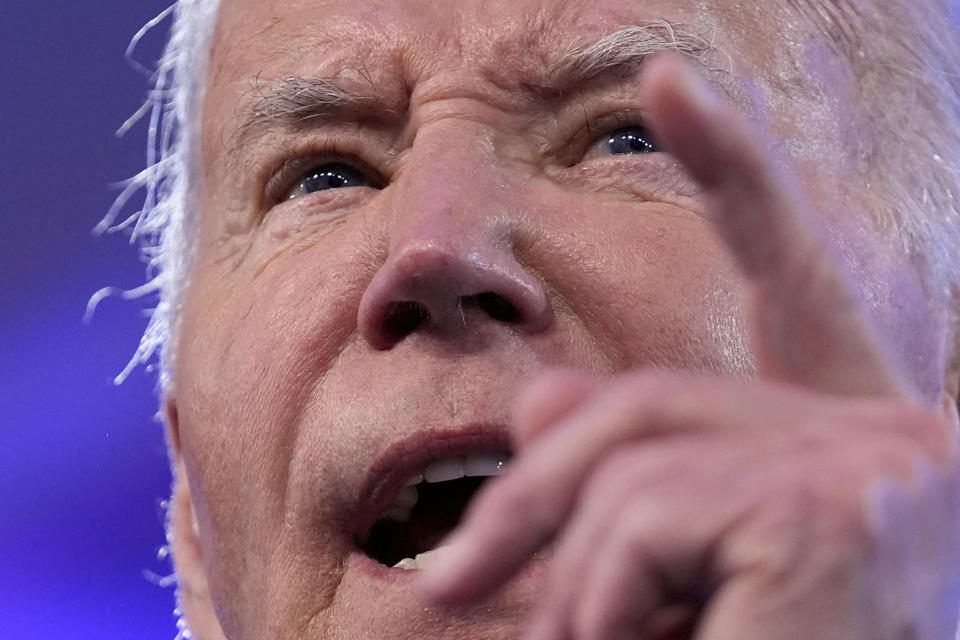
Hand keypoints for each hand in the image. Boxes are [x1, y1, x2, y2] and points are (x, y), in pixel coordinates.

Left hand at [418, 55, 959, 638]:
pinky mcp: (835, 509)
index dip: (737, 168)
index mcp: (844, 428)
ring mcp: (873, 459)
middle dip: (530, 496)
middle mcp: (885, 423)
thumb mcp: (682, 583)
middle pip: (639, 402)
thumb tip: (538, 407)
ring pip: (623, 463)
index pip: (789, 268)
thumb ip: (625, 487)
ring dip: (569, 582)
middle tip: (451, 586)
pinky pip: (642, 522)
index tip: (672, 80)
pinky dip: (604, 603)